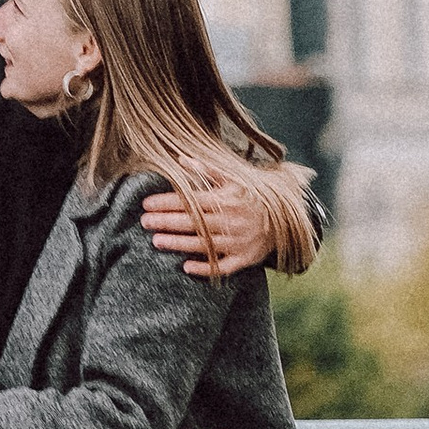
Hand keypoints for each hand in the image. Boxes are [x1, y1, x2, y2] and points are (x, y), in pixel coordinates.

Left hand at [143, 178, 279, 279]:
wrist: (285, 217)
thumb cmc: (252, 196)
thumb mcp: (234, 178)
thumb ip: (207, 170)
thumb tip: (180, 159)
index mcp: (227, 200)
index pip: (191, 201)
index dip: (167, 202)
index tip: (146, 203)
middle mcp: (232, 221)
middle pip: (194, 222)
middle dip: (167, 222)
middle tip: (144, 221)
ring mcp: (238, 242)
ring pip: (204, 244)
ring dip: (179, 243)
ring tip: (156, 241)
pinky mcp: (245, 259)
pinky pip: (223, 267)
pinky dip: (206, 268)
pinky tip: (186, 267)